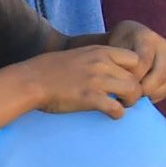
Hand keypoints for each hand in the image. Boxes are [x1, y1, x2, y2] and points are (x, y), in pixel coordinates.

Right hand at [26, 45, 143, 118]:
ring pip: (132, 91)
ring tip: (121, 106)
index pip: (135, 58)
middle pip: (136, 78)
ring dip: (130, 102)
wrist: (30, 81)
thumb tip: (114, 70)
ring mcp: (96, 80)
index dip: (136, 72)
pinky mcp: (89, 97)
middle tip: (126, 99)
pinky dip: (118, 114)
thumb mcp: (79, 55)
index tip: (128, 81)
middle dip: (135, 91)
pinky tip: (112, 115)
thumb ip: (98, 60)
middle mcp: (101, 63)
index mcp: (100, 51)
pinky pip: (116, 108)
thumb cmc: (51, 70)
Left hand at [106, 20, 165, 100]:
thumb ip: (117, 64)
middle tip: (129, 97)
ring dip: (152, 94)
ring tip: (136, 97)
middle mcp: (163, 46)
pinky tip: (143, 96)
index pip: (142, 63)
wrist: (126, 41)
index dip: (132, 78)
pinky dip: (157, 95)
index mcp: (147, 38)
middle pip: (160, 75)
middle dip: (144, 90)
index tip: (120, 85)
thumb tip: (121, 87)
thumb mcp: (112, 50)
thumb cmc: (116, 47)